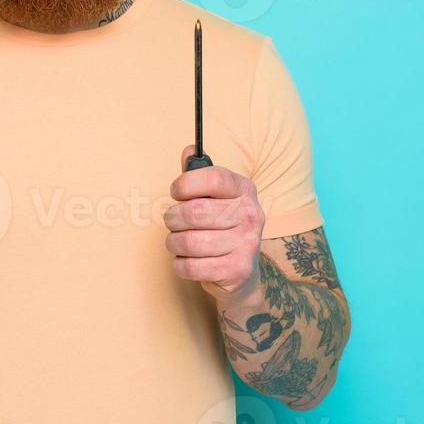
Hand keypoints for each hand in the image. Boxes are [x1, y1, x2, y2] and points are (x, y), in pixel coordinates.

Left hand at [164, 144, 263, 301]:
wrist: (242, 273)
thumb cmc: (221, 227)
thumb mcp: (215, 197)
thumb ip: (200, 174)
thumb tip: (189, 150)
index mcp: (244, 190)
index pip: (213, 178)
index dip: (185, 184)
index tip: (177, 193)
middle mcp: (251, 215)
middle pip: (194, 212)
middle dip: (173, 218)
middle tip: (173, 221)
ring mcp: (247, 244)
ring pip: (189, 242)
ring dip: (174, 243)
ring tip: (178, 242)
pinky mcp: (238, 271)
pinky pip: (191, 267)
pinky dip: (179, 264)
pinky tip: (187, 260)